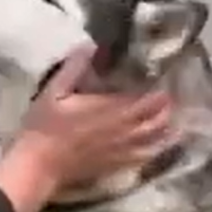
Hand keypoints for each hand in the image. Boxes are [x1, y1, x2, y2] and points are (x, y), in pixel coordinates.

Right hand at [0, 44, 175, 211]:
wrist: (38, 166)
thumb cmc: (43, 127)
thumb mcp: (53, 92)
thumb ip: (73, 68)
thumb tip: (90, 45)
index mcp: (109, 109)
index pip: (145, 100)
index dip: (159, 91)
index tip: (165, 80)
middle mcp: (122, 130)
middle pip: (156, 119)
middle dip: (166, 108)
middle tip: (170, 98)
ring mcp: (121, 150)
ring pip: (154, 139)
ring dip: (167, 128)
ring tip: (173, 119)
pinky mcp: (116, 165)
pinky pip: (143, 157)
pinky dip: (156, 149)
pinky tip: (160, 145)